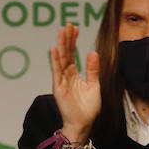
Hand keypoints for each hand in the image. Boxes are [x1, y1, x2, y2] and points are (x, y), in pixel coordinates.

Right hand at [50, 25, 99, 143]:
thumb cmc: (88, 108)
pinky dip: (55, 61)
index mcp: (74, 75)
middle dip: (67, 39)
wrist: (83, 124)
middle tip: (68, 25)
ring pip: (61, 60)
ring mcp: (61, 81)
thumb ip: (92, 70)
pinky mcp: (58, 88)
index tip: (75, 28)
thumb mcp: (94, 86)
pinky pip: (56, 72)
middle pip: (65, 54)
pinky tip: (54, 50)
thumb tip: (92, 52)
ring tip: (61, 32)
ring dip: (61, 45)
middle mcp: (66, 76)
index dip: (73, 41)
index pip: (72, 54)